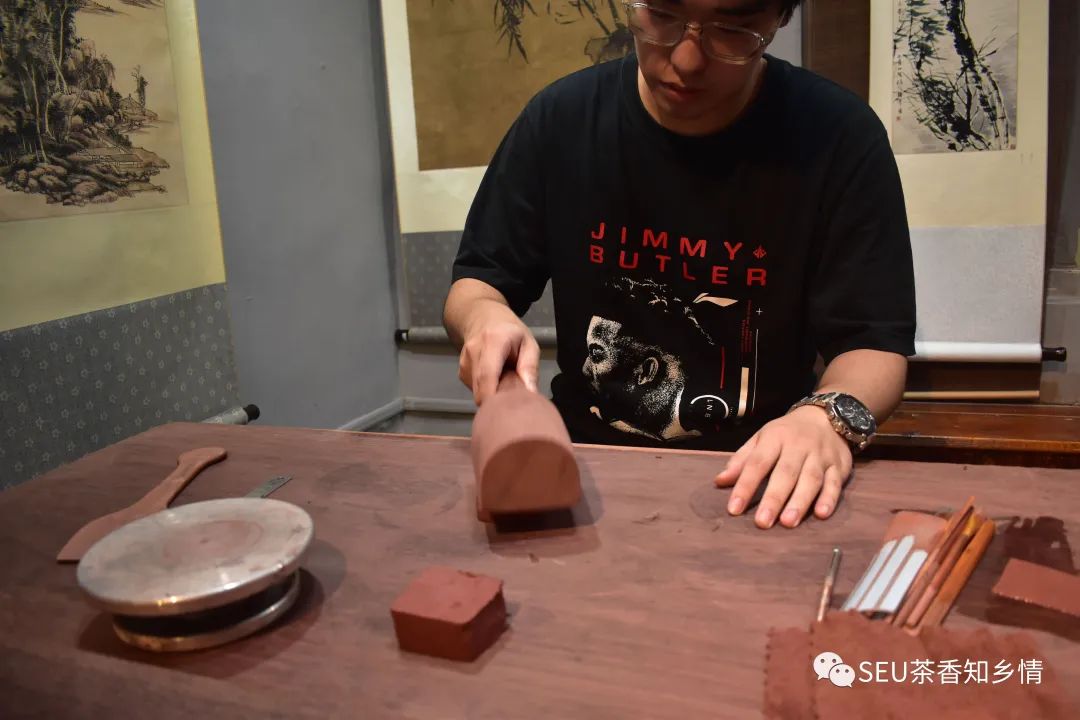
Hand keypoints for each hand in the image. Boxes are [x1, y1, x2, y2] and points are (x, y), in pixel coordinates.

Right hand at [457, 317, 539, 405]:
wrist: (483, 317)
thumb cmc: (509, 331)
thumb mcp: (529, 343)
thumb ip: (530, 367)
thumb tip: (531, 393)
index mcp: (493, 342)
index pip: (487, 375)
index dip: (493, 398)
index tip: (505, 410)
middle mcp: (474, 351)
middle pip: (480, 389)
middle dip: (497, 400)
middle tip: (513, 398)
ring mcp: (464, 362)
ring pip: (478, 392)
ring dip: (492, 394)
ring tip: (505, 381)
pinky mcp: (461, 372)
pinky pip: (475, 389)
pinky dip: (487, 389)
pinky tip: (495, 379)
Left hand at [715, 406, 852, 528]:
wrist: (825, 417)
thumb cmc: (786, 433)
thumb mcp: (761, 439)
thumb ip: (741, 460)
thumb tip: (719, 482)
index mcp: (775, 438)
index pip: (757, 463)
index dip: (745, 486)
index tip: (734, 509)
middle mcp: (798, 446)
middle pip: (785, 473)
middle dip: (773, 498)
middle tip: (762, 522)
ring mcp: (821, 456)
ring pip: (811, 479)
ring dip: (800, 501)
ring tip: (788, 523)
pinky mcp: (839, 466)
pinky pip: (835, 483)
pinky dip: (829, 498)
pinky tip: (821, 514)